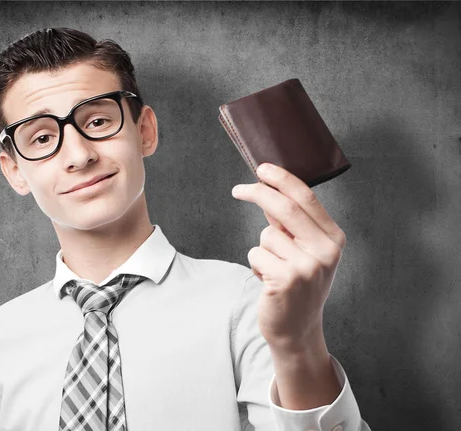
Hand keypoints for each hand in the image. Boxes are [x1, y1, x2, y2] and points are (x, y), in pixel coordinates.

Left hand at [231, 163, 345, 354]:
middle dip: (258, 193)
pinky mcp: (286, 280)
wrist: (298, 329)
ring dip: (261, 250)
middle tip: (238, 190)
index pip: (307, 198)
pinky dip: (256, 266)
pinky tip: (269, 282)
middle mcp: (325, 251)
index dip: (282, 180)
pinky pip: (256, 255)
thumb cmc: (299, 286)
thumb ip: (291, 225)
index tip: (262, 168)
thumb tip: (267, 191)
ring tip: (274, 270)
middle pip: (285, 209)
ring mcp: (307, 267)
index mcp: (333, 239)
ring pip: (266, 235)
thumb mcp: (304, 252)